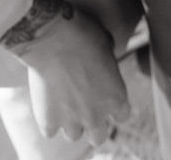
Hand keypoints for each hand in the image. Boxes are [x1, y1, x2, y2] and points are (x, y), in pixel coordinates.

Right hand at [12, 7, 129, 143]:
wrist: (53, 38)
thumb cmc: (83, 34)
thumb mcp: (107, 45)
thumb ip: (108, 66)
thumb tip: (105, 65)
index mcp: (116, 97)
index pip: (122, 114)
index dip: (113, 106)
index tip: (105, 97)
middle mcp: (96, 115)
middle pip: (98, 136)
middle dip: (93, 123)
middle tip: (84, 107)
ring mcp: (71, 122)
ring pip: (74, 135)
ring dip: (69, 121)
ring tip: (63, 102)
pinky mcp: (48, 122)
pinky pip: (50, 131)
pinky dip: (48, 120)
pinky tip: (48, 104)